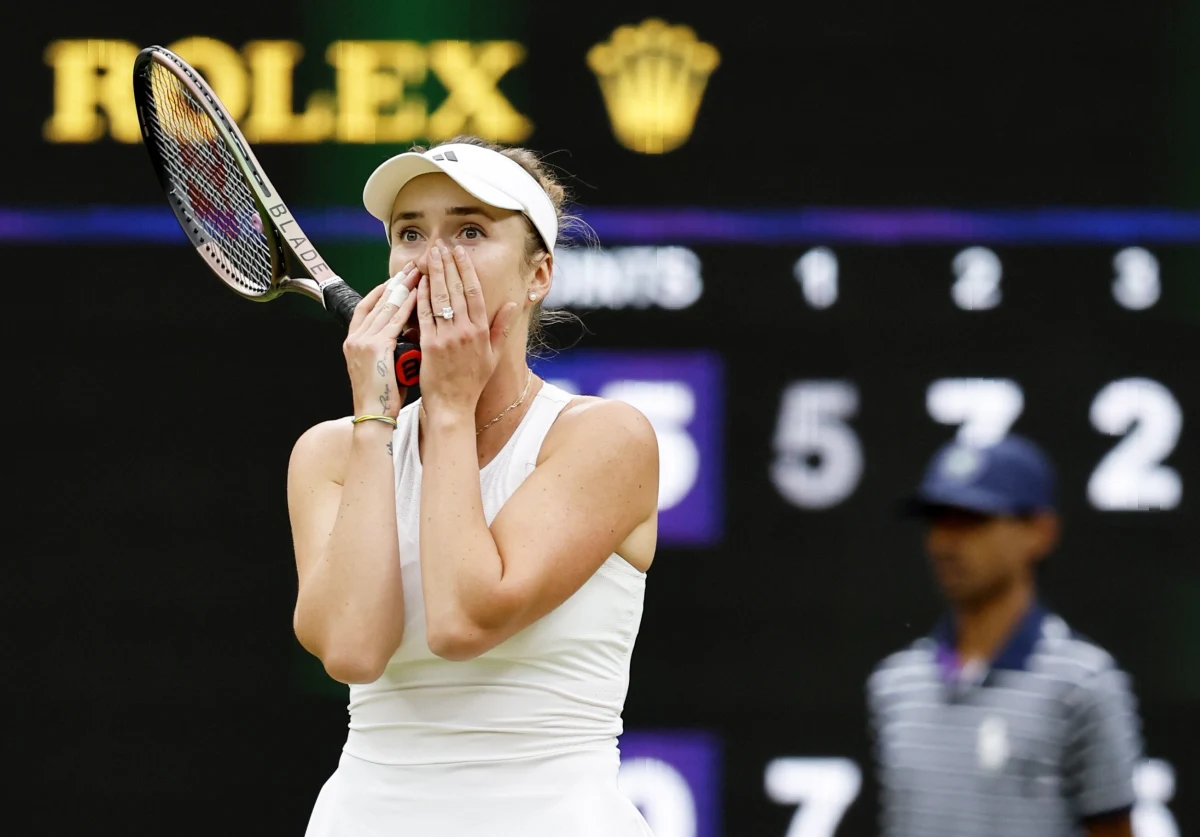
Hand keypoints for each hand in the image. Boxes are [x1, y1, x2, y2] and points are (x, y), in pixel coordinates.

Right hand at [344, 263, 420, 416]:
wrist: (373, 417)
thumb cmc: (383, 397)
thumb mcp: (382, 365)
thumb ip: (389, 346)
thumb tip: (407, 331)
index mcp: (354, 341)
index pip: (368, 305)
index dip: (384, 289)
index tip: (399, 277)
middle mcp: (355, 337)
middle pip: (378, 300)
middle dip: (397, 281)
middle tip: (413, 265)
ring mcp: (363, 341)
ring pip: (386, 306)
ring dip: (404, 286)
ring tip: (419, 270)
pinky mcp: (375, 348)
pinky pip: (394, 320)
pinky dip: (407, 304)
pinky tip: (420, 292)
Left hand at [415, 241, 519, 420]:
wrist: (453, 406)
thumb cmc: (473, 382)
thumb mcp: (494, 355)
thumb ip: (502, 328)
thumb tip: (511, 304)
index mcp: (481, 332)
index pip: (474, 292)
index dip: (467, 269)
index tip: (460, 252)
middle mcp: (465, 332)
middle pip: (456, 290)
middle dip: (448, 265)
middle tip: (442, 245)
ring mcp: (446, 338)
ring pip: (439, 299)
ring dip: (434, 274)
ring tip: (430, 255)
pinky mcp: (428, 346)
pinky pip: (424, 316)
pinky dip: (421, 297)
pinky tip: (418, 282)